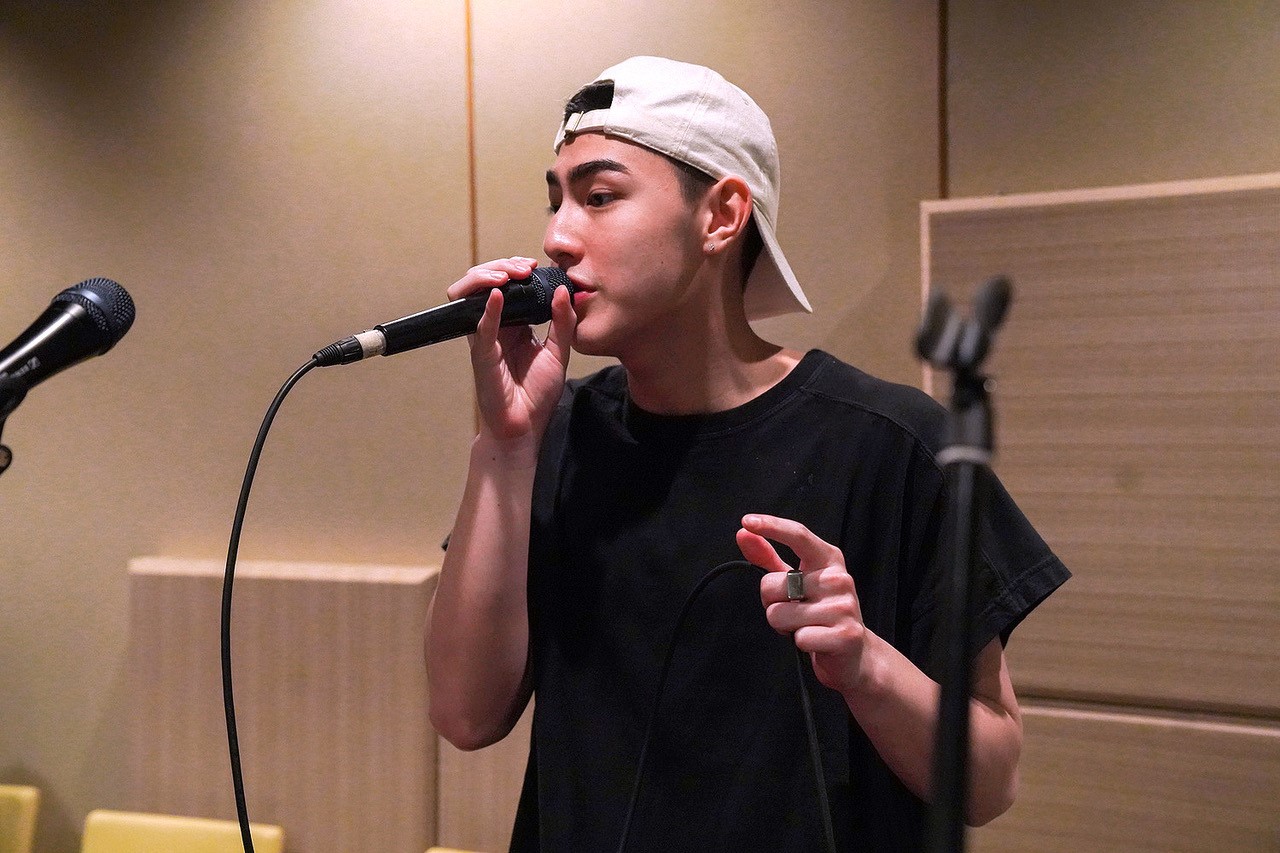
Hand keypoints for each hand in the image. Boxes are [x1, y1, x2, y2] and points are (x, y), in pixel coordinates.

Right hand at [447, 257, 575, 443]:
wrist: (525, 426)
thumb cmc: (537, 393)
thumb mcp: (559, 352)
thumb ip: (563, 323)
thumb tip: (566, 291)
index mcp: (513, 322)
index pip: (506, 284)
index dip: (515, 268)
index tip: (535, 265)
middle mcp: (494, 326)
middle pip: (485, 282)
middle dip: (501, 266)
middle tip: (523, 266)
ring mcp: (484, 338)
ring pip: (470, 295)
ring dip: (485, 277)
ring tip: (507, 274)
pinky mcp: (481, 354)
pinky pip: (480, 327)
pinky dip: (487, 308)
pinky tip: (498, 294)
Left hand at [737, 514, 869, 696]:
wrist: (855, 654)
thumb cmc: (819, 613)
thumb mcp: (795, 582)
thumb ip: (768, 558)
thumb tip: (743, 532)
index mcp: (828, 559)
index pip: (798, 535)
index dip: (772, 526)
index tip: (747, 521)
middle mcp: (839, 578)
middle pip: (771, 585)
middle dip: (771, 603)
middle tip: (794, 612)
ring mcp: (844, 607)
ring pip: (779, 614)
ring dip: (784, 626)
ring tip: (806, 627)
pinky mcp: (845, 635)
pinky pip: (798, 638)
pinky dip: (800, 644)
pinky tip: (817, 643)